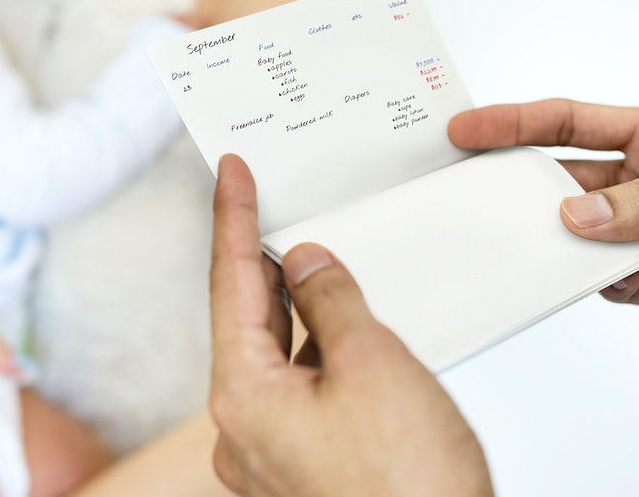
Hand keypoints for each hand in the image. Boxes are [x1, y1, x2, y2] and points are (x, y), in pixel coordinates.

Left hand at [208, 154, 492, 496]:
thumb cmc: (409, 489)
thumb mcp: (373, 365)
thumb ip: (332, 301)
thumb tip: (308, 262)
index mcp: (245, 396)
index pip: (231, 282)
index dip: (232, 219)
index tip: (229, 174)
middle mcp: (246, 427)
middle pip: (247, 318)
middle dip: (262, 260)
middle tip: (267, 202)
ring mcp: (272, 452)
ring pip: (276, 354)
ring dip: (295, 306)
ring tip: (312, 253)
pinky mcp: (303, 465)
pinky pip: (300, 388)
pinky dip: (316, 349)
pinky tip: (341, 325)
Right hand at [449, 99, 638, 334]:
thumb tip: (579, 216)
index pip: (569, 123)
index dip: (513, 123)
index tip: (467, 129)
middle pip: (559, 180)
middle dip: (516, 186)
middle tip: (472, 194)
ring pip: (572, 233)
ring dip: (549, 241)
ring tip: (524, 246)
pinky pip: (600, 280)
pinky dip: (583, 283)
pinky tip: (585, 281)